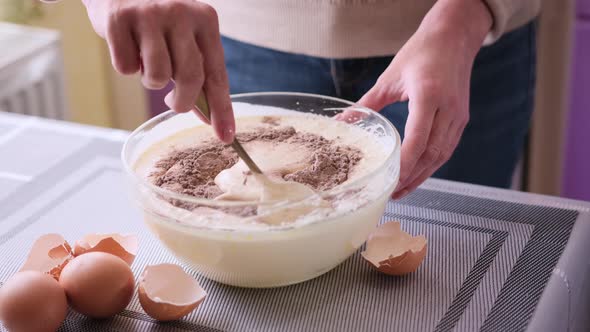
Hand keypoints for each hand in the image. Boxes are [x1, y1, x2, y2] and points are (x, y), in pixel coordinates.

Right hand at [82, 0, 234, 142]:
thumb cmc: (155, 19)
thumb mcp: (183, 37)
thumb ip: (196, 72)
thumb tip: (209, 116)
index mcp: (205, 19)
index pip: (217, 74)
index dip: (221, 109)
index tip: (226, 136)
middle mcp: (181, 13)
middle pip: (191, 78)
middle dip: (182, 102)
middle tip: (173, 102)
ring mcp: (150, 14)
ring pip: (156, 76)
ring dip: (150, 79)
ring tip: (146, 60)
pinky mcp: (118, 18)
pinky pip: (125, 67)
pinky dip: (125, 65)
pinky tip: (126, 45)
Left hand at [357, 0, 491, 198]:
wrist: (454, 38)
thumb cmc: (421, 53)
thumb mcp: (389, 78)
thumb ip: (366, 104)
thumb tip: (342, 122)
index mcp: (429, 95)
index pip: (419, 138)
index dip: (406, 163)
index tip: (391, 179)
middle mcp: (448, 108)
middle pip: (432, 153)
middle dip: (412, 176)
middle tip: (393, 192)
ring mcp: (458, 115)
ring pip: (441, 154)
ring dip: (423, 175)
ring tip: (403, 189)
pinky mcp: (462, 118)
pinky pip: (447, 147)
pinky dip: (432, 163)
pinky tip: (418, 172)